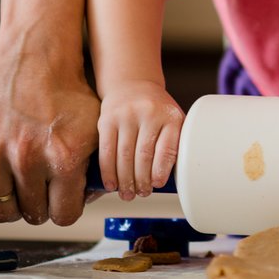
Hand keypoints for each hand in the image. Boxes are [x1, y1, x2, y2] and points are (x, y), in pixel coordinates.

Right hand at [0, 31, 101, 225]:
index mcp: (64, 157)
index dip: (67, 208)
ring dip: (14, 204)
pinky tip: (1, 178)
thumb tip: (87, 202)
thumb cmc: (70, 99)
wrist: (35, 63)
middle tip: (43, 189)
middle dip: (41, 206)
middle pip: (32, 215)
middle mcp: (27, 157)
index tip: (64, 197)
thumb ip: (95, 171)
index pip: (64, 216)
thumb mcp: (96, 132)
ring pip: (1, 212)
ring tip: (22, 187)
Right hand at [97, 81, 184, 200]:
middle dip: (141, 180)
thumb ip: (172, 143)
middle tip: (141, 194)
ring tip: (127, 194)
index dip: (161, 169)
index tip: (157, 184)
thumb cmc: (156, 110)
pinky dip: (108, 171)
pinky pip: (107, 150)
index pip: (167, 147)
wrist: (132, 84)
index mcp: (170, 116)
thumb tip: (170, 181)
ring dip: (125, 180)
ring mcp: (126, 116)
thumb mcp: (171, 119)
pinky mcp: (107, 119)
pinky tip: (111, 184)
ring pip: (124, 155)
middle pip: (144, 155)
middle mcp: (149, 114)